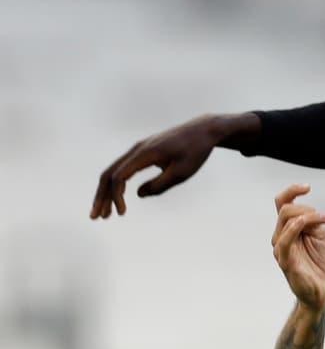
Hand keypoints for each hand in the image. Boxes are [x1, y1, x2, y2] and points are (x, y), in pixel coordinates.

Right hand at [91, 113, 257, 219]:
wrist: (203, 131)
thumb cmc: (196, 151)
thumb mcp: (182, 172)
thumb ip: (160, 185)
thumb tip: (138, 194)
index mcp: (145, 153)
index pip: (120, 176)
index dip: (116, 196)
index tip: (122, 213)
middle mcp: (137, 149)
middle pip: (109, 174)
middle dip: (101, 196)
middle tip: (96, 217)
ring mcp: (138, 149)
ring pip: (113, 171)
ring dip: (105, 192)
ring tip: (103, 213)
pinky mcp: (143, 152)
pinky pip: (123, 168)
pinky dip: (116, 184)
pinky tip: (116, 198)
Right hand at [271, 184, 324, 310]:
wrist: (323, 290)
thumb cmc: (321, 265)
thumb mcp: (321, 237)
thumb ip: (312, 222)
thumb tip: (307, 211)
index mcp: (289, 229)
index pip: (282, 203)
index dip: (291, 190)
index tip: (307, 187)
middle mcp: (281, 237)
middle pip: (286, 209)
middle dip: (307, 207)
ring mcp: (282, 248)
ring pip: (286, 220)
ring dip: (308, 215)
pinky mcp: (286, 261)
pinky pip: (284, 241)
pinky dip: (294, 228)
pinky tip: (304, 222)